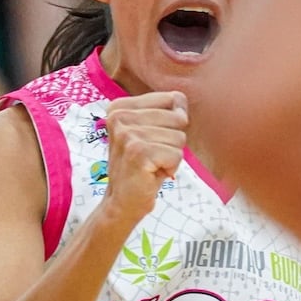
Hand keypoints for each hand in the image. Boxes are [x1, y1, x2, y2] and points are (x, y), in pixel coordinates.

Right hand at [101, 91, 187, 222]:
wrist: (122, 202)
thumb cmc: (141, 166)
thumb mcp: (149, 131)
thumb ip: (165, 111)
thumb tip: (180, 101)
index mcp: (120, 106)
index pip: (173, 98)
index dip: (174, 122)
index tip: (154, 139)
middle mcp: (120, 116)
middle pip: (178, 118)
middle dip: (172, 142)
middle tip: (152, 156)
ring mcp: (127, 133)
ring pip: (179, 137)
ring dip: (170, 156)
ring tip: (151, 165)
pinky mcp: (138, 152)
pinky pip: (176, 154)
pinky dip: (170, 167)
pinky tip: (151, 173)